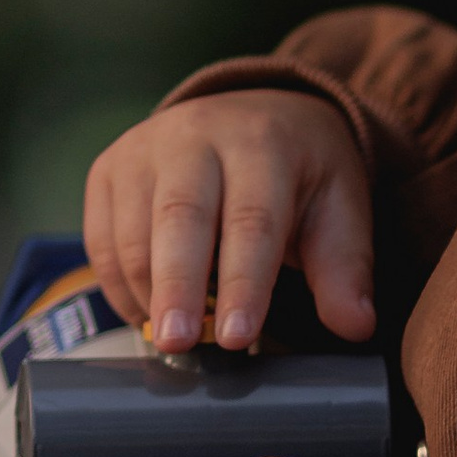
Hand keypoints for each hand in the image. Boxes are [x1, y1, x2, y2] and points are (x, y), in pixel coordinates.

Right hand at [83, 91, 375, 354]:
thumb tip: (356, 326)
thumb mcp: (339, 211)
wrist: (254, 113)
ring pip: (131, 228)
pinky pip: (100, 236)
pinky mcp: (110, 167)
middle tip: (177, 343)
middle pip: (180, 216)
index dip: (245, 282)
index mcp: (262, 143)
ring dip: (147, 291)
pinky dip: (117, 284)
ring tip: (170, 339)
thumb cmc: (299, 176)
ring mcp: (143, 148)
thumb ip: (344, 270)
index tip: (239, 338)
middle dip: (178, 285)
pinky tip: (146, 313)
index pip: (252, 219)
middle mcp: (195, 134)